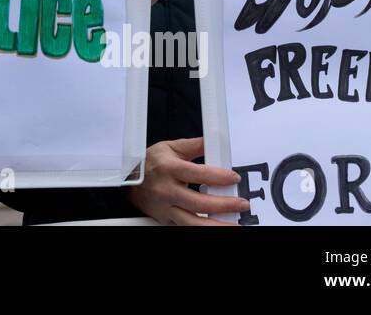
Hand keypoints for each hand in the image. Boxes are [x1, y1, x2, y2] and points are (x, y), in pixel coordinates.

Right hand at [128, 137, 248, 225]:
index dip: (219, 176)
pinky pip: (185, 227)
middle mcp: (167, 190)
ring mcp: (165, 207)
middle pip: (199, 202)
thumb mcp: (169, 147)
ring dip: (216, 225)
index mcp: (169, 169)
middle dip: (224, 204)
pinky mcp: (166, 219)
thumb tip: (212, 141)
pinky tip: (215, 226)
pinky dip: (201, 228)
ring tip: (234, 224)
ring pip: (193, 222)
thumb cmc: (149, 163)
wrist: (128, 181)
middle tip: (241, 203)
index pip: (199, 174)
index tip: (234, 177)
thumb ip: (193, 145)